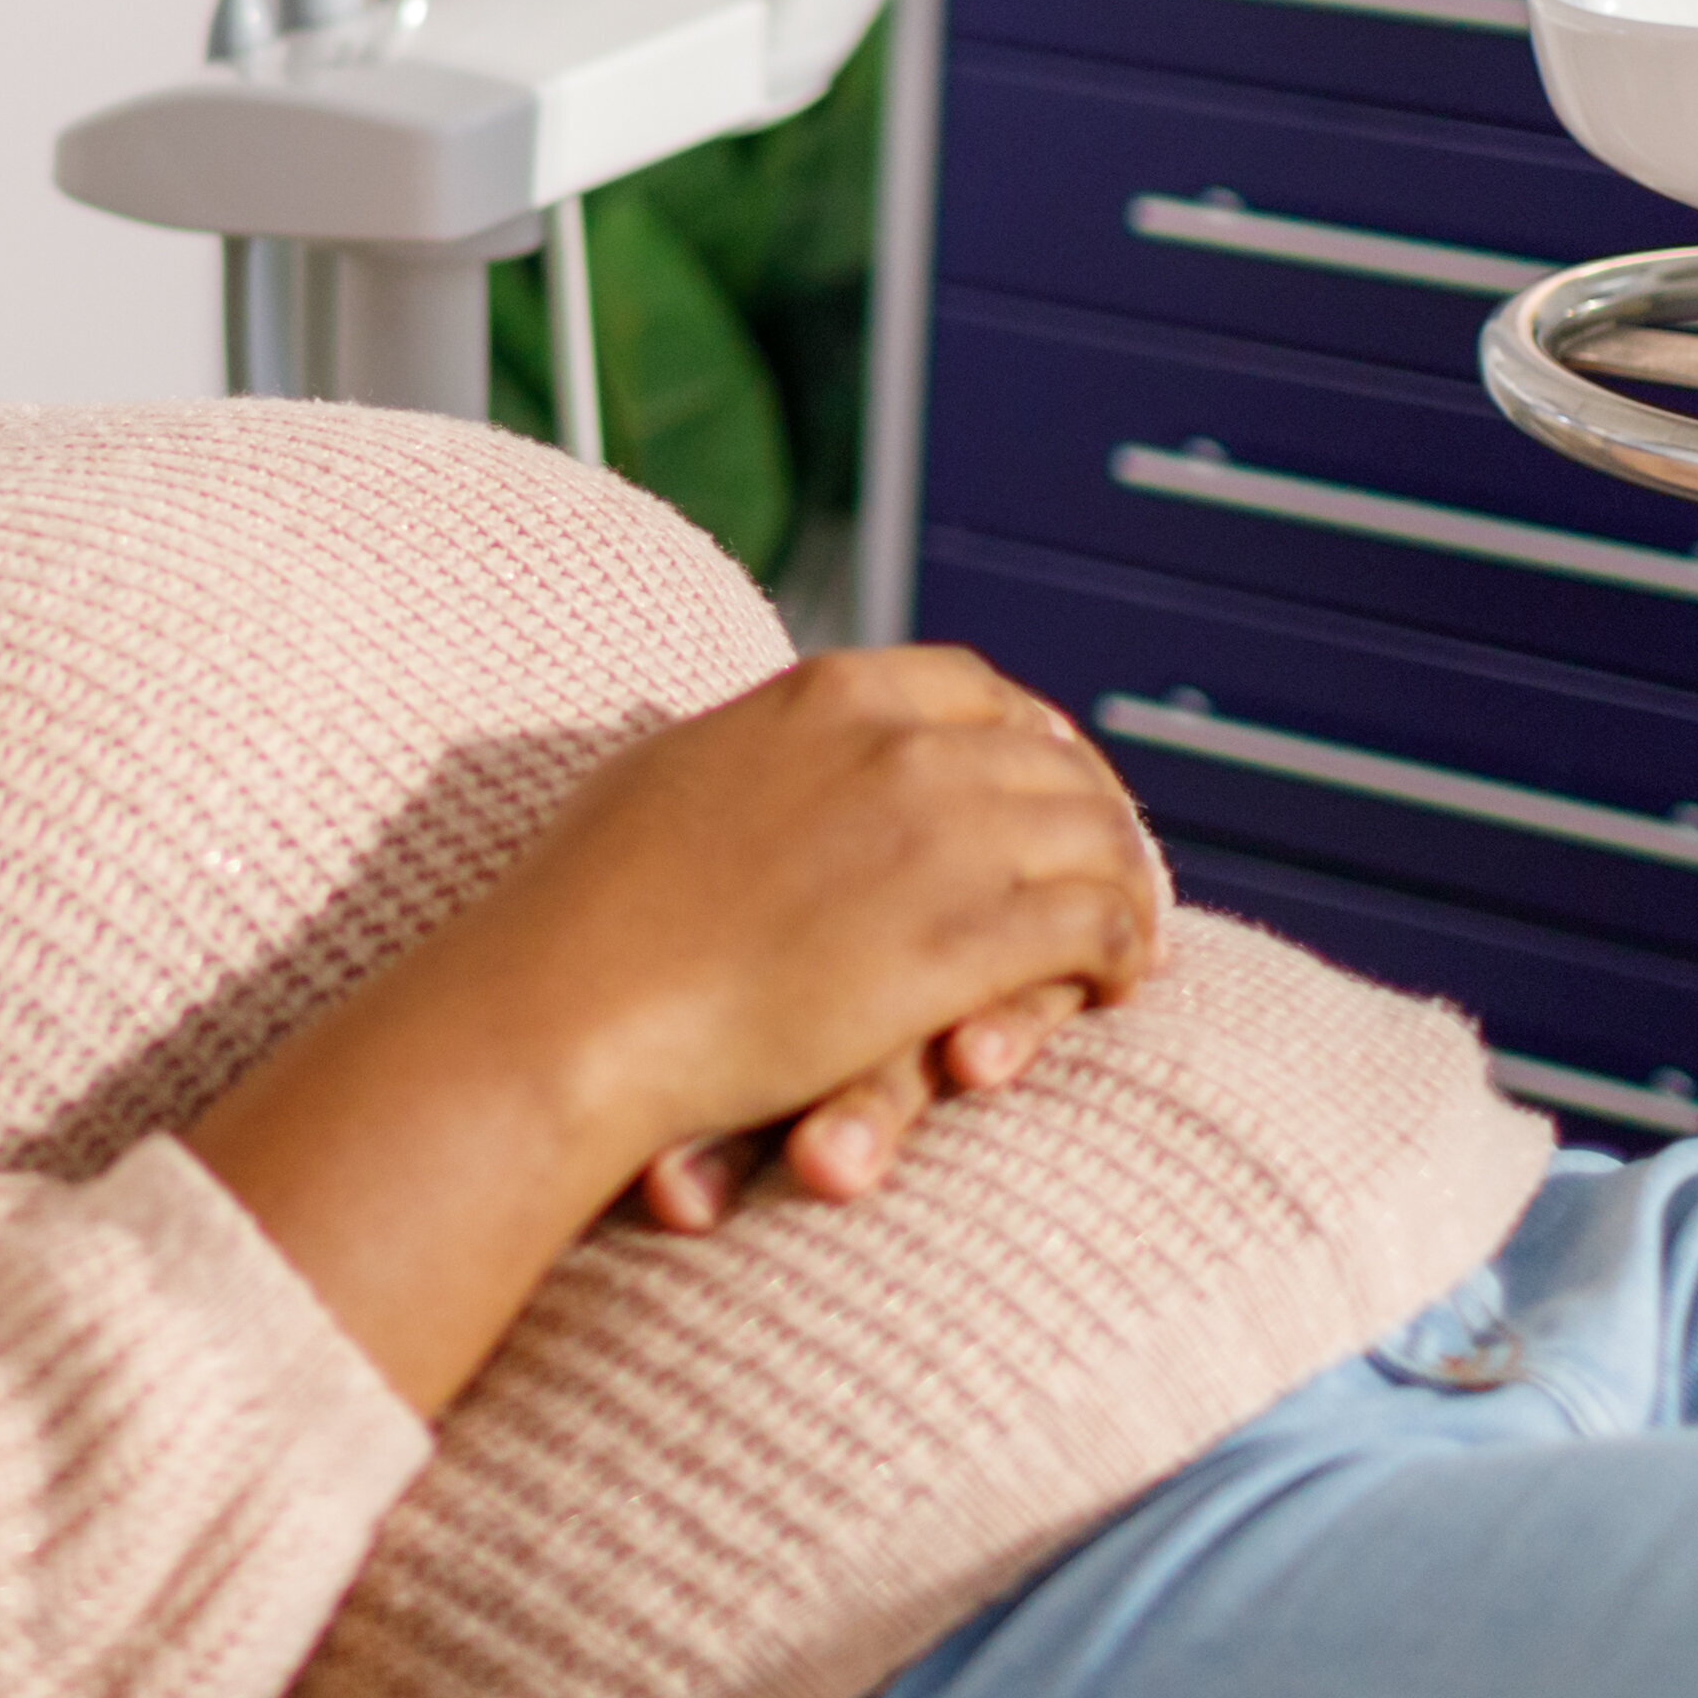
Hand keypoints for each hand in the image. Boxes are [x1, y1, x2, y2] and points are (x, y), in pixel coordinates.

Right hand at [181, 647, 1167, 1415]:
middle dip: (1095, 816)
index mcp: (824, 696)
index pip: (973, 688)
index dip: (1027, 741)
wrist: (568, 1009)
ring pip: (1093, 836)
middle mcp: (897, 746)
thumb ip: (741, 752)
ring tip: (1129, 936)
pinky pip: (1093, 925)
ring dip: (1125, 886)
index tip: (1042, 788)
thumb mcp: (667, 776)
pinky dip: (1123, 949)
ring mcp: (937, 837)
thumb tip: (748, 751)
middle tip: (1111, 874)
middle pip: (1050, 761)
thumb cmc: (583, 912)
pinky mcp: (962, 939)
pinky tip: (1120, 983)